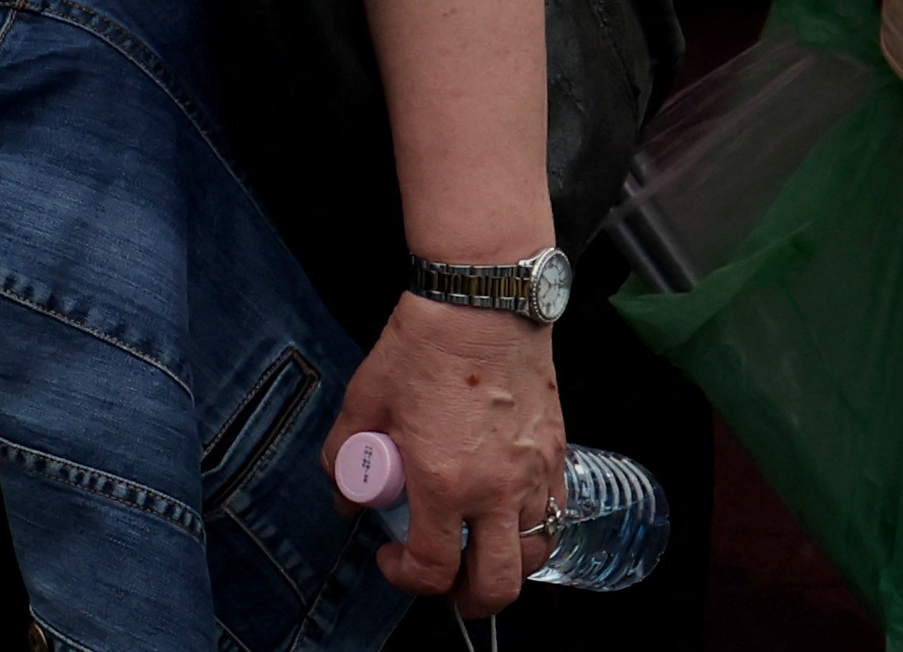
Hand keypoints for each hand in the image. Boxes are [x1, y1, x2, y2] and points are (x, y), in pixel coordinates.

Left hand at [334, 291, 569, 614]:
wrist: (481, 303)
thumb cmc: (425, 345)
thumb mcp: (365, 399)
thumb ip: (346, 454)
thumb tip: (346, 492)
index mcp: (443, 482)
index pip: (432, 568)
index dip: (406, 578)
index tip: (392, 558)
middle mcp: (494, 489)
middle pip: (495, 584)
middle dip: (468, 600)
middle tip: (447, 582)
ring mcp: (532, 474)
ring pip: (532, 555)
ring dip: (504, 563)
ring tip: (480, 547)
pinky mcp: (556, 453)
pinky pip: (555, 513)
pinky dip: (535, 527)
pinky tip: (509, 510)